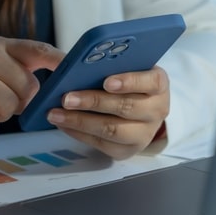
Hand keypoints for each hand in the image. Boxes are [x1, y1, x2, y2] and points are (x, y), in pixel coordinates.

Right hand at [0, 37, 64, 135]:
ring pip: (9, 106)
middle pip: (27, 87)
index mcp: (1, 45)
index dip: (60, 62)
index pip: (38, 50)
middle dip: (20, 101)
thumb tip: (61, 86)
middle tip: (1, 98)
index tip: (76, 72)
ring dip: (1, 114)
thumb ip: (24, 71)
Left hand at [47, 66, 169, 159]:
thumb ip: (113, 65)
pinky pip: (101, 144)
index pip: (152, 82)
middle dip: (93, 102)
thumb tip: (83, 64)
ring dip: (80, 121)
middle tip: (67, 97)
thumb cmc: (129, 83)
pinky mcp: (128, 150)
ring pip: (112, 129)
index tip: (106, 82)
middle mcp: (156, 110)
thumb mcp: (128, 68)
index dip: (130, 81)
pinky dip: (78, 133)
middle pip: (126, 107)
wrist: (142, 111)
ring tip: (57, 113)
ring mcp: (144, 134)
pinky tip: (63, 123)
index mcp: (159, 85)